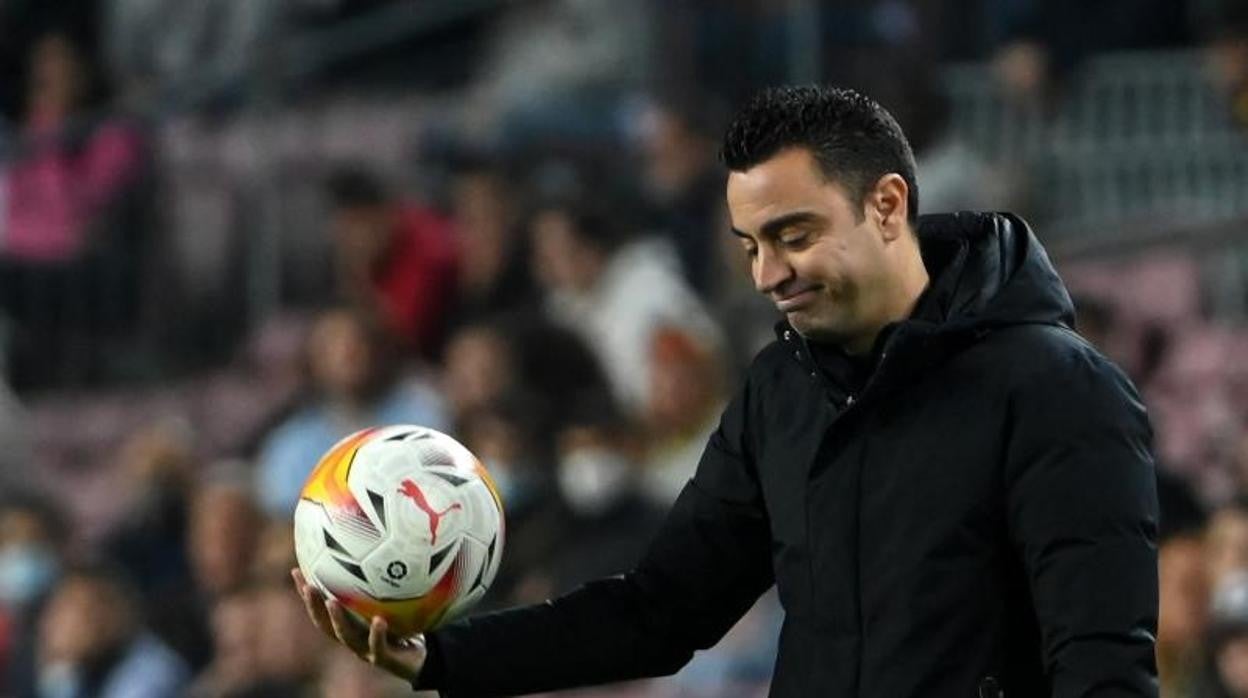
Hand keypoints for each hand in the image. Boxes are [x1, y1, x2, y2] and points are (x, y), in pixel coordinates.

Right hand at [291, 568, 426, 682]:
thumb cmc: (404, 625)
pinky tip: (379, 620)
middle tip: (307, 586)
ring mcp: (366, 650)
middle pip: (325, 624)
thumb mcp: (392, 601)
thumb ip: (383, 580)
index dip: (307, 593)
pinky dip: (377, 634)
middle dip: (313, 605)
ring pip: (346, 637)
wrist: (421, 657)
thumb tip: (381, 545)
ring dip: (338, 619)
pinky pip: (378, 647)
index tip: (296, 570)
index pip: (321, 607)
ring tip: (332, 602)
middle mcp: (352, 638)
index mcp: (349, 625)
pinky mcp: (384, 660)